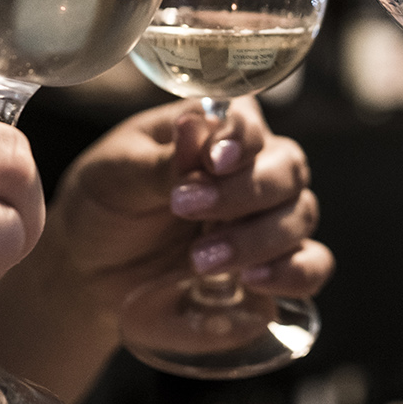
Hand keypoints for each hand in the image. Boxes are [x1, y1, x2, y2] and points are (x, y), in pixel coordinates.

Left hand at [44, 96, 331, 344]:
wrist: (91, 266)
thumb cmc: (103, 203)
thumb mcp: (117, 174)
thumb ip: (161, 160)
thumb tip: (196, 127)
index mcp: (215, 128)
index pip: (250, 122)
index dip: (241, 141)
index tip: (212, 164)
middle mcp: (254, 165)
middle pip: (287, 169)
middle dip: (243, 194)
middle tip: (186, 212)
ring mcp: (268, 216)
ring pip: (301, 214)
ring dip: (260, 239)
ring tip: (200, 260)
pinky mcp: (271, 264)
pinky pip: (311, 264)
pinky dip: (295, 272)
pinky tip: (256, 280)